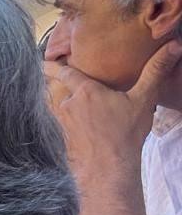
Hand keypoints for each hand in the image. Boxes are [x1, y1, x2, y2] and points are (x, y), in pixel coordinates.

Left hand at [45, 40, 181, 188]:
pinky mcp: (61, 137)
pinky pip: (55, 120)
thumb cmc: (125, 134)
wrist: (108, 168)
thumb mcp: (143, 100)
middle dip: (53, 81)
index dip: (55, 65)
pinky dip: (58, 115)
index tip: (44, 59)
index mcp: (85, 91)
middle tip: (51, 74)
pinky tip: (68, 119)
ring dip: (56, 99)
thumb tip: (174, 45)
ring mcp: (61, 122)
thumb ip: (155, 71)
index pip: (64, 72)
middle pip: (55, 88)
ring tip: (60, 95)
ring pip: (53, 104)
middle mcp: (68, 104)